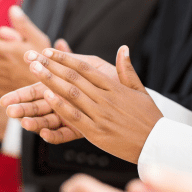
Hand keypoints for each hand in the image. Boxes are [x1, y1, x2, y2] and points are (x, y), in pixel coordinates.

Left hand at [3, 45, 160, 162]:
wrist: (157, 143)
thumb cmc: (149, 117)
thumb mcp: (140, 90)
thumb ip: (128, 70)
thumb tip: (123, 48)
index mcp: (114, 87)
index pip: (85, 68)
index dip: (65, 59)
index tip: (49, 51)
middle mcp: (105, 98)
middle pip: (74, 78)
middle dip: (52, 66)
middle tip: (34, 57)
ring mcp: (100, 115)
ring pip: (71, 94)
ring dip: (51, 81)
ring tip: (35, 71)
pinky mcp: (96, 132)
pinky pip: (75, 117)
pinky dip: (60, 106)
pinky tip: (47, 96)